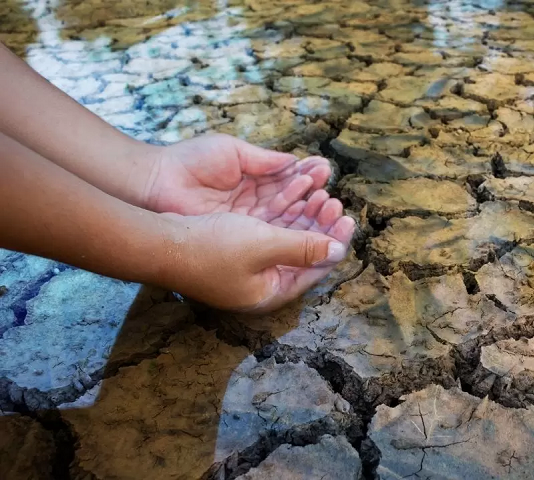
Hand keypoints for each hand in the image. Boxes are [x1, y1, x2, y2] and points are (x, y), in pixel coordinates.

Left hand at [144, 133, 335, 227]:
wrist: (156, 183)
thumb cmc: (189, 162)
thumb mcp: (232, 152)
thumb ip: (265, 161)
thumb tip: (295, 162)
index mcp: (253, 180)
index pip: (288, 182)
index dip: (307, 178)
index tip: (325, 171)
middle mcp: (254, 205)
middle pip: (292, 205)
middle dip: (314, 199)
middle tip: (331, 195)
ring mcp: (247, 224)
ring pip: (286, 221)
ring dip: (308, 215)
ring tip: (326, 204)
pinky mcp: (239, 239)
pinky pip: (271, 235)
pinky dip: (291, 228)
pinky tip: (308, 220)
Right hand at [162, 210, 354, 311]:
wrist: (158, 242)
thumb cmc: (211, 247)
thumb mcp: (264, 245)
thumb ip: (304, 248)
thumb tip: (338, 251)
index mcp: (272, 292)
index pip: (316, 269)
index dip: (335, 242)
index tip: (349, 219)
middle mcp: (262, 284)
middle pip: (304, 253)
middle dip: (320, 225)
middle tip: (334, 201)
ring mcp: (247, 268)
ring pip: (287, 239)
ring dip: (303, 216)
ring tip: (319, 193)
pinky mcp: (234, 250)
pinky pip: (269, 231)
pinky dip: (283, 214)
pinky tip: (294, 194)